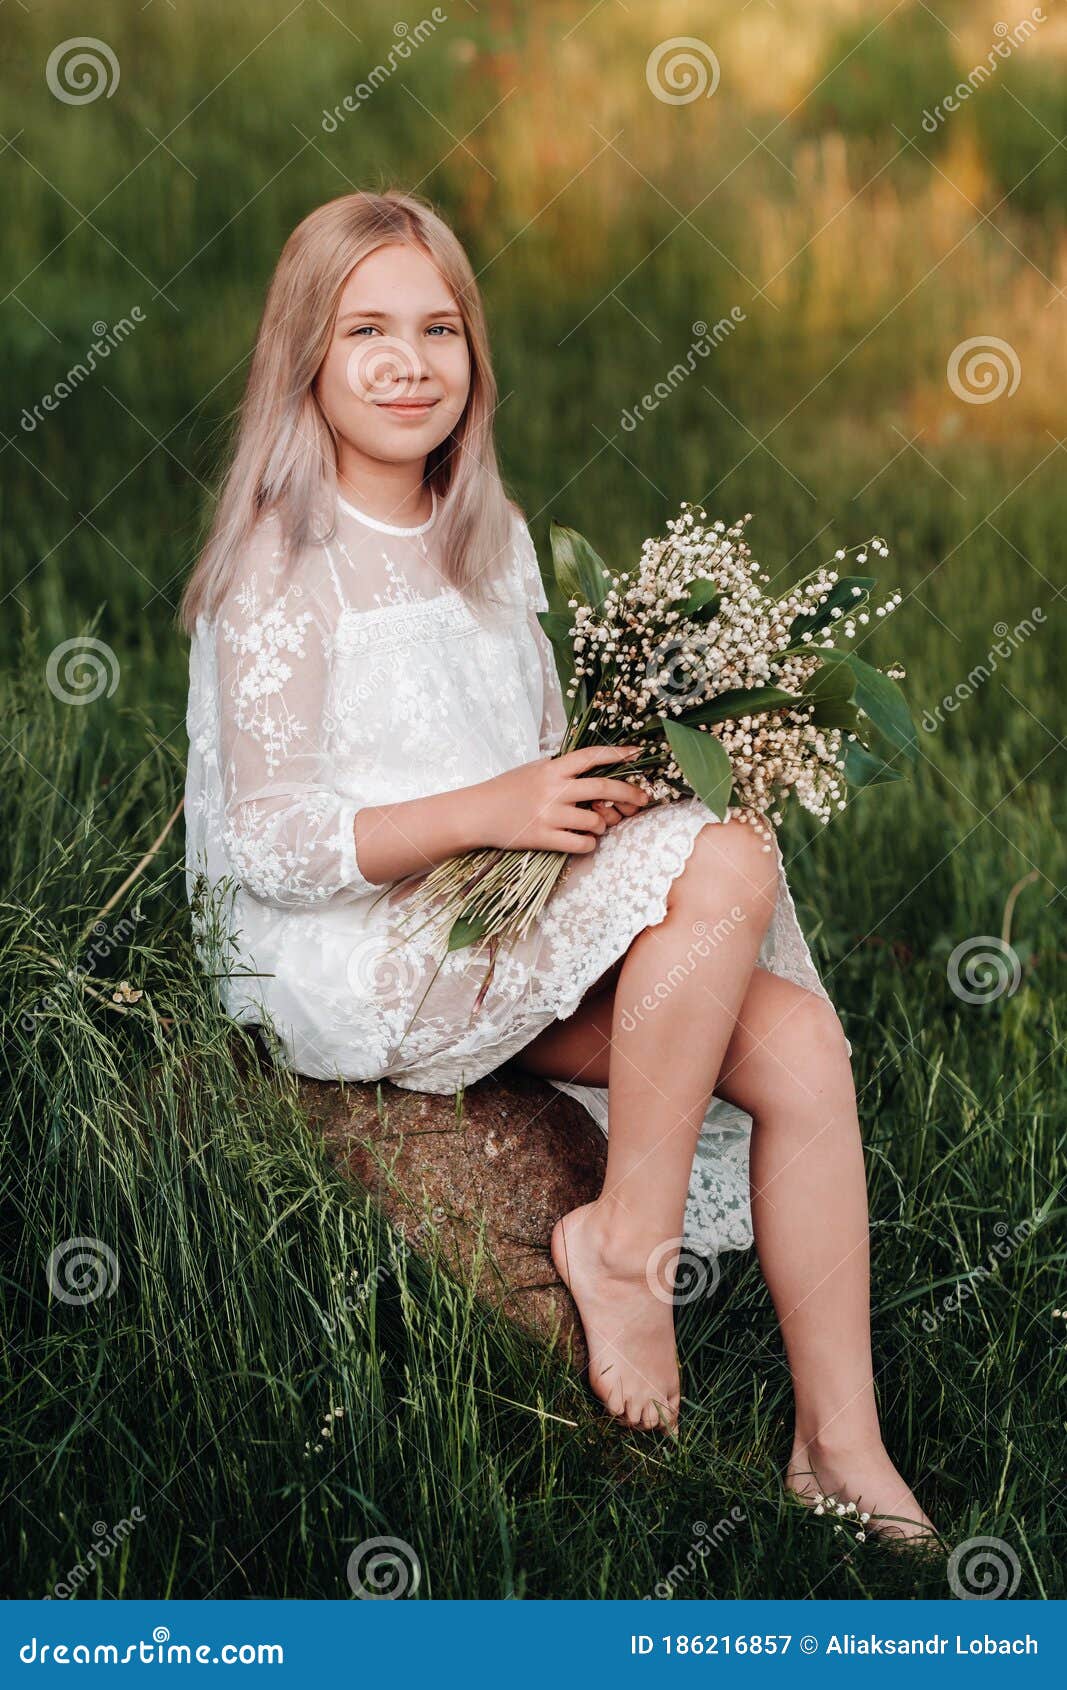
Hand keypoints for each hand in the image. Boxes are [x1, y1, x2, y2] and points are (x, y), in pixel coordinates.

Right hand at [469, 745, 650, 854]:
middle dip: (629, 794)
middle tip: (642, 799)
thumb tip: (591, 766)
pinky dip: (589, 843)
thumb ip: (560, 768)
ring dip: (603, 825)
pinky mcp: (543, 838)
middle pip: (604, 790)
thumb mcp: (533, 769)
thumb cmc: (506, 789)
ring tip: (594, 824)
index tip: (637, 754)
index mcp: (552, 769)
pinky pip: (582, 844)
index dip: (618, 754)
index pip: (591, 757)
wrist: (477, 813)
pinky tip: (582, 839)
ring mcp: (549, 815)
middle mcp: (553, 790)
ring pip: (596, 822)